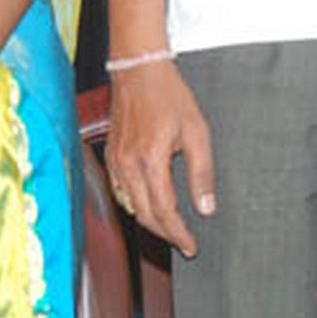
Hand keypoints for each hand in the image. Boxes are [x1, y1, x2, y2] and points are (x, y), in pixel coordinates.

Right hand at [104, 61, 215, 256]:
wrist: (139, 70)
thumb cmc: (169, 96)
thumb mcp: (197, 132)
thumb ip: (202, 173)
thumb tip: (206, 208)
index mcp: (151, 161)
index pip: (164, 211)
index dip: (178, 234)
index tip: (191, 247)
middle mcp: (128, 165)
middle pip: (145, 215)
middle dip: (165, 234)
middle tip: (184, 243)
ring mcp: (116, 161)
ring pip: (130, 206)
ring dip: (150, 222)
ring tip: (171, 228)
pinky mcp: (110, 155)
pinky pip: (120, 191)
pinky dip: (135, 205)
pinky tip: (149, 205)